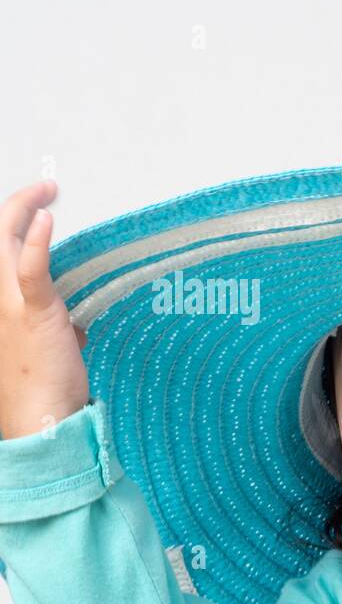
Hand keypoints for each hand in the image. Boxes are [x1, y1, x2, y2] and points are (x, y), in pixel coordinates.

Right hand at [0, 179, 89, 440]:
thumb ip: (53, 327)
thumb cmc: (44, 386)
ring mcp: (7, 303)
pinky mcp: (34, 313)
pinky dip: (37, 242)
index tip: (38, 208)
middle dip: (15, 203)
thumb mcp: (46, 347)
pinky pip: (31, 270)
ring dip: (24, 209)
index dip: (14, 223)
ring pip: (4, 241)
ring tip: (48, 191)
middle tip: (45, 187)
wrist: (41, 417)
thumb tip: (73, 328)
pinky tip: (47, 219)